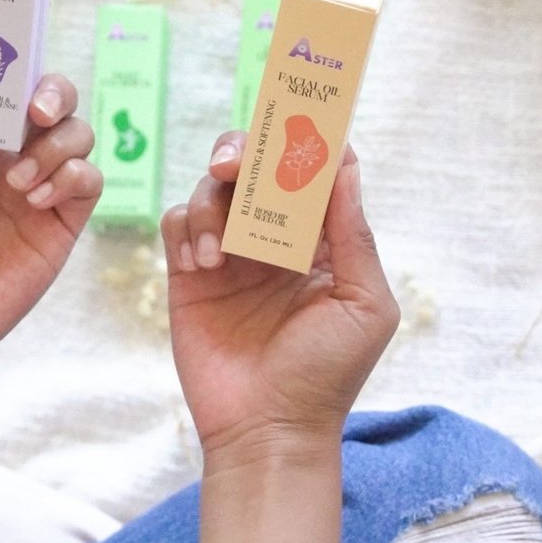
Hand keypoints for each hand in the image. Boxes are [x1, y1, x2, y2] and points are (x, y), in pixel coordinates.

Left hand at [0, 38, 101, 388]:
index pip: (3, 86)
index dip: (14, 62)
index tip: (14, 49)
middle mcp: (5, 159)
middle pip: (53, 102)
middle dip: (52, 93)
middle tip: (33, 112)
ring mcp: (35, 192)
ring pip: (77, 137)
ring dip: (56, 145)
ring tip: (19, 181)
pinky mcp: (58, 228)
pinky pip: (88, 183)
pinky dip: (72, 178)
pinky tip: (35, 200)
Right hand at [163, 131, 398, 459]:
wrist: (267, 432)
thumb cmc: (326, 376)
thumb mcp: (363, 304)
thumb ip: (354, 235)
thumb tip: (346, 164)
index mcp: (323, 240)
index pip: (315, 171)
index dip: (308, 136)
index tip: (297, 110)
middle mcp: (275, 238)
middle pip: (255, 166)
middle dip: (245, 151)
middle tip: (235, 164)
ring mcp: (230, 255)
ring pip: (212, 189)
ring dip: (212, 204)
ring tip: (219, 254)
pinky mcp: (189, 276)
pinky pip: (178, 224)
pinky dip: (187, 229)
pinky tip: (203, 265)